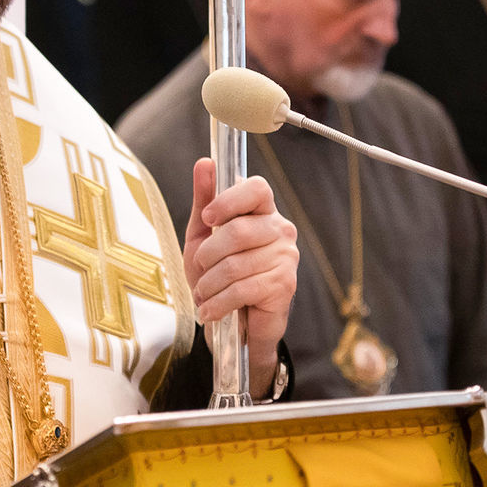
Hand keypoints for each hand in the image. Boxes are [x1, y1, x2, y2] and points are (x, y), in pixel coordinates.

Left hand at [183, 158, 297, 396]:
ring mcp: (286, 257)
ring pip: (236, 264)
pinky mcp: (284, 285)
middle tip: (201, 271)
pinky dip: (218, 303)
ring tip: (204, 294)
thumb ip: (204, 201)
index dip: (229, 201)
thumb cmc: (219, 275)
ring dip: (210, 285)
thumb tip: (204, 162)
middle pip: (239, 230)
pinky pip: (243, 288)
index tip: (208, 219)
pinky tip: (211, 310)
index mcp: (262, 211)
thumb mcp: (203, 237)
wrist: (236, 324)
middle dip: (209, 255)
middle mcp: (280, 230)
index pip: (257, 188)